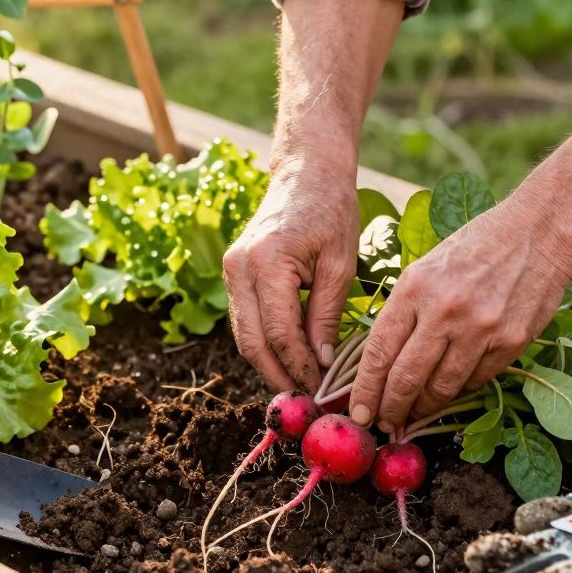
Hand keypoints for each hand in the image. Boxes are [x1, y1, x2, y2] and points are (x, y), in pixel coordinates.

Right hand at [223, 166, 358, 391]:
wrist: (305, 172)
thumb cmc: (330, 210)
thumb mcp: (340, 263)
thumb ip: (327, 315)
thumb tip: (319, 363)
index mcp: (267, 262)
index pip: (279, 333)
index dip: (299, 366)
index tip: (320, 390)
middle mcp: (239, 268)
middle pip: (252, 342)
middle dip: (278, 375)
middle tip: (305, 400)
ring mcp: (231, 270)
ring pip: (244, 335)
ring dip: (269, 364)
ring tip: (299, 385)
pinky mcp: (233, 272)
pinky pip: (245, 320)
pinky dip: (264, 343)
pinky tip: (288, 358)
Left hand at [349, 196, 571, 432]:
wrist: (538, 233)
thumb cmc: (475, 247)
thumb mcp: (426, 268)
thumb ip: (404, 310)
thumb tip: (382, 361)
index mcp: (415, 288)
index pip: (380, 352)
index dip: (366, 390)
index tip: (360, 412)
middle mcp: (444, 311)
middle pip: (406, 379)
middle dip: (390, 409)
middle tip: (384, 425)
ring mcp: (480, 329)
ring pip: (441, 388)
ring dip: (423, 409)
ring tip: (411, 418)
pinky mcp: (510, 342)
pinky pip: (475, 381)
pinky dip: (458, 392)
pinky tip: (447, 395)